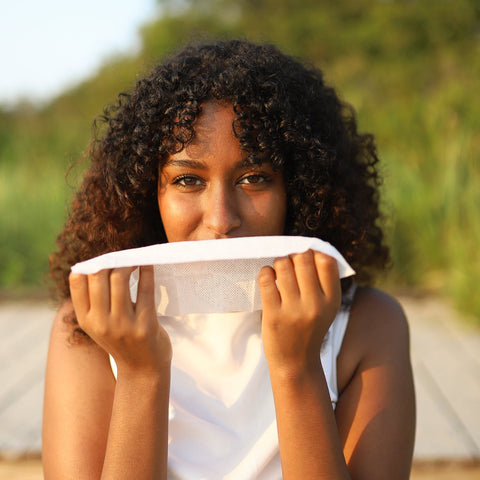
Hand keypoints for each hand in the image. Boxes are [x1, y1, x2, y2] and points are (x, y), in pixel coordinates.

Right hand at [69, 265, 171, 375]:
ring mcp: (123, 325)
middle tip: (122, 257)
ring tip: (135, 261)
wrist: (143, 370)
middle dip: (111, 260)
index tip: (104, 259)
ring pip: (120, 278)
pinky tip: (148, 265)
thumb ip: (95, 300)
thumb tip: (96, 263)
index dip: (91, 263)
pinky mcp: (145, 325)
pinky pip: (145, 288)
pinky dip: (147, 271)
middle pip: (99, 275)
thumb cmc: (122, 340)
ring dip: (129, 263)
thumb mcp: (99, 324)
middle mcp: (101, 323)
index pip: (77, 281)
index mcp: (86, 320)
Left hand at [258, 250, 340, 371]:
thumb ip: (322, 282)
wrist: (296, 363)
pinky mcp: (273, 315)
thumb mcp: (326, 308)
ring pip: (283, 265)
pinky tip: (268, 278)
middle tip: (289, 262)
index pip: (326, 260)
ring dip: (278, 262)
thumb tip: (310, 247)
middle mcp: (315, 304)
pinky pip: (266, 279)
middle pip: (302, 258)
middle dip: (293, 254)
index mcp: (332, 300)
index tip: (305, 254)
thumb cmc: (309, 329)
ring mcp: (294, 310)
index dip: (314, 251)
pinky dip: (265, 272)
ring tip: (278, 270)